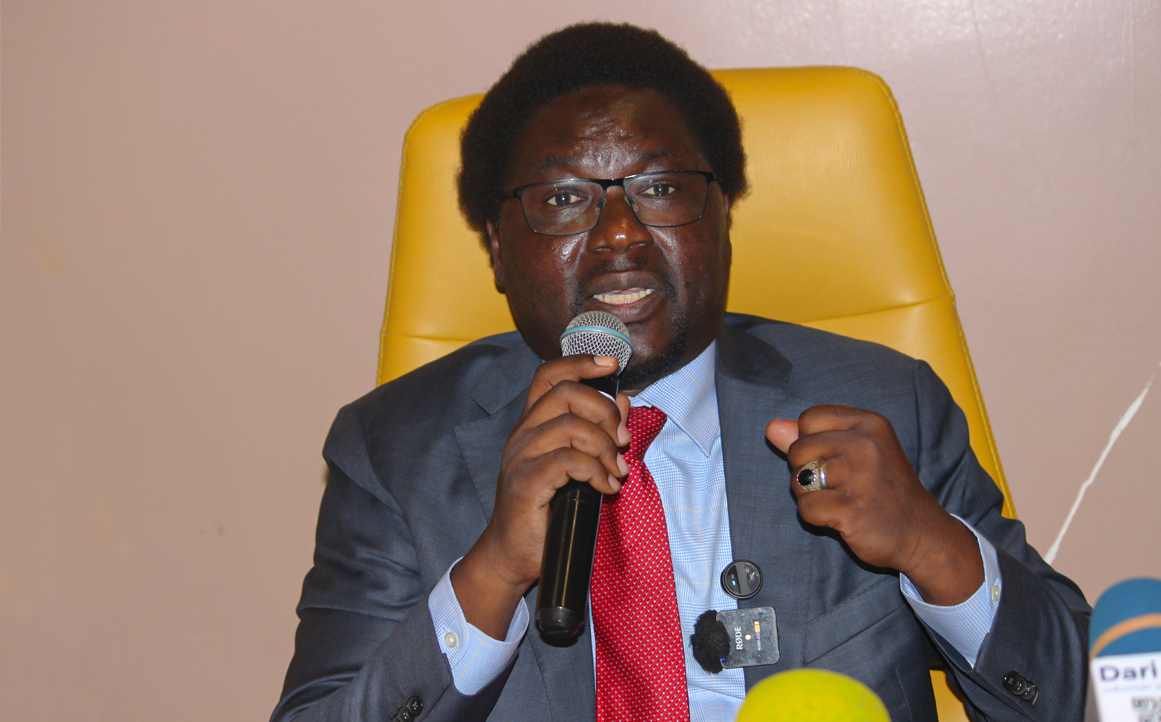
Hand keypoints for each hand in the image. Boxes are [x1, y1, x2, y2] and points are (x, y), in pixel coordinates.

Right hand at [452, 355, 630, 637]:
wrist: (513, 554)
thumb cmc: (546, 510)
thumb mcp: (575, 464)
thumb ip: (596, 430)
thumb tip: (622, 401)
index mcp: (532, 424)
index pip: (549, 375)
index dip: (580, 362)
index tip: (611, 363)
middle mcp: (522, 434)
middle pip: (566, 394)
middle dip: (604, 412)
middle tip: (622, 442)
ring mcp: (520, 457)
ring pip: (571, 427)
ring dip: (605, 448)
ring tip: (616, 472)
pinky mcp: (525, 483)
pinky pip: (568, 461)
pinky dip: (595, 471)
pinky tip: (605, 488)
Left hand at [766, 405, 982, 605]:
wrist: (921, 533)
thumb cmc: (882, 488)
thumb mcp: (854, 453)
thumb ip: (811, 438)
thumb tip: (771, 427)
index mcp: (869, 423)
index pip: (808, 418)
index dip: (811, 441)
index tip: (838, 458)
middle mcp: (865, 444)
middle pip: (798, 449)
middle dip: (807, 470)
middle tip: (841, 484)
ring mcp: (859, 476)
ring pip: (798, 480)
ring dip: (812, 496)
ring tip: (843, 500)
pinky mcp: (850, 508)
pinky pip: (805, 508)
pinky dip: (817, 518)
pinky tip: (842, 517)